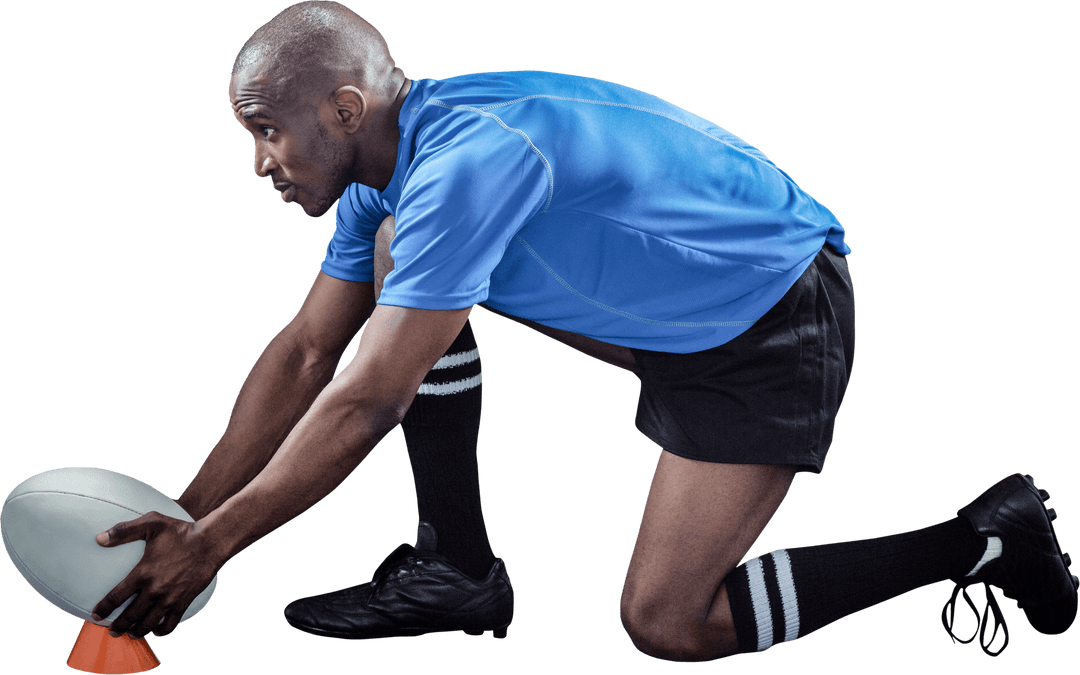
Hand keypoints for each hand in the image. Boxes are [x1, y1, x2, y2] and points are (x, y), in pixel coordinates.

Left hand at [92, 511, 220, 638]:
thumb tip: (99, 538)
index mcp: (143, 573)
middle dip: (118, 626)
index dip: (103, 609)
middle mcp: (154, 590)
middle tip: (112, 631)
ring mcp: (170, 598)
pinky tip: (156, 631)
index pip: (116, 597)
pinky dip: (161, 631)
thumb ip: (124, 530)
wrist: (211, 542)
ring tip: (131, 634)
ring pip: (148, 623)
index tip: (97, 615)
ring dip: (137, 632)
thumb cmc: (181, 531)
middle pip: (130, 616)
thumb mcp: (152, 523)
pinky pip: (170, 624)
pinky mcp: (184, 601)